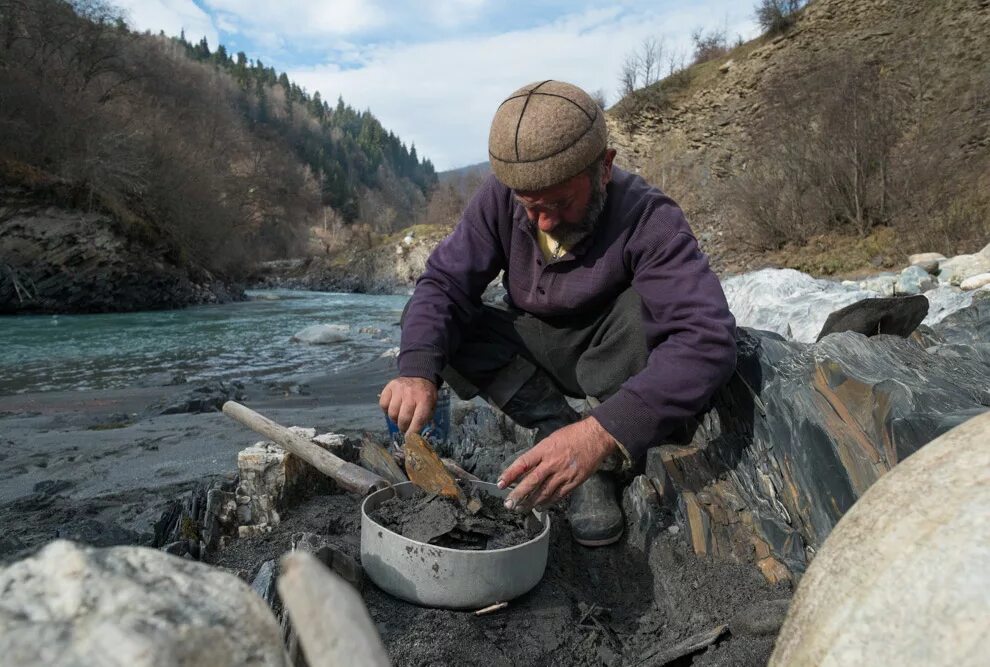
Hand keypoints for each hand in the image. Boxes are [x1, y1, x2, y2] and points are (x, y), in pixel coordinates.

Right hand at [379, 376, 436, 435]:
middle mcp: (411, 394)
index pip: (418, 420)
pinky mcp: (389, 386)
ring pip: (392, 413)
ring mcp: (399, 389)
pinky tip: (392, 408)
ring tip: (398, 417)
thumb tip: (414, 435)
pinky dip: (386, 410)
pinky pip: (383, 404)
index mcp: (425, 399)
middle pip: (403, 418)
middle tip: (404, 428)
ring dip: (394, 419)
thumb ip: (424, 418)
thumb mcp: (431, 405)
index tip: (409, 438)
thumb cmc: (425, 395)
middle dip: (403, 427)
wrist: (419, 375)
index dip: (412, 432)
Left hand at [497, 417, 616, 511]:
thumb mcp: (551, 439)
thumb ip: (539, 454)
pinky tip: (541, 507)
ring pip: (544, 492)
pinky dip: (548, 502)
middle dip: (518, 495)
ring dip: (531, 502)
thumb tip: (526, 468)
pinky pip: (558, 495)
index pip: (523, 463)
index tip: (500, 484)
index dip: (510, 474)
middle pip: (531, 482)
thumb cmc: (572, 435)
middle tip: (508, 505)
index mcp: (545, 450)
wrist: (596, 437)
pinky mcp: (574, 482)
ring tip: (522, 509)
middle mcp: (552, 463)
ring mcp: (563, 474)